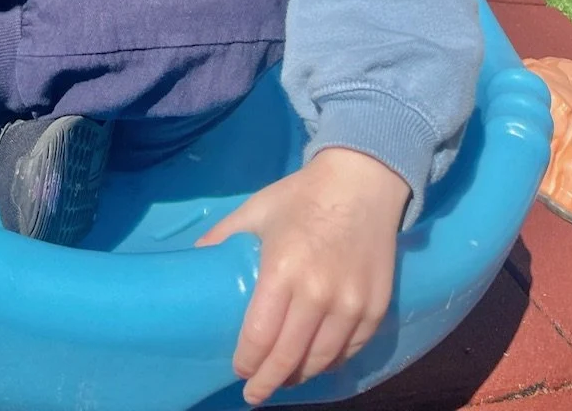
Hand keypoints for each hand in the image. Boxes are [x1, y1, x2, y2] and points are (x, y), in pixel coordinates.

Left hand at [196, 148, 409, 404]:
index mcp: (282, 270)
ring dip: (298, 376)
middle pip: (288, 359)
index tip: (238, 371)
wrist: (362, 182)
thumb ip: (224, 236)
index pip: (259, 337)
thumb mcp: (257, 210)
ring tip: (283, 377)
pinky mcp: (375, 308)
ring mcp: (351, 304)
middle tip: (254, 392)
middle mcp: (318, 294)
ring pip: (320, 361)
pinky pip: (350, 351)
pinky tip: (315, 362)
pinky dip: (330, 362)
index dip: (246, 362)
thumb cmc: (303, 196)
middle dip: (268, 381)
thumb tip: (196, 258)